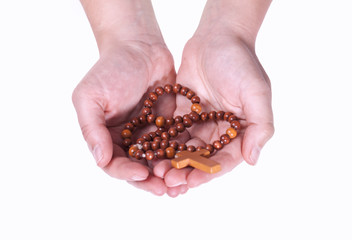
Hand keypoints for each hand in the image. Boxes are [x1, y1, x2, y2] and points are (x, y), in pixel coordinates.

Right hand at [72, 41, 187, 195]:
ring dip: (169, 174)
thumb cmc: (109, 69)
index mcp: (107, 137)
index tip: (141, 174)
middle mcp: (128, 140)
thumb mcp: (90, 96)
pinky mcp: (169, 126)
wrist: (139, 47)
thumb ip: (91, 128)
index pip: (114, 164)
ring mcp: (149, 135)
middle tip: (166, 190)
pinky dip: (182, 157)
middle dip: (151, 181)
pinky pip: (176, 145)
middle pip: (139, 168)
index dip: (126, 172)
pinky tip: (192, 164)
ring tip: (182, 185)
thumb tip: (100, 160)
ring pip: (159, 161)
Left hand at [154, 13, 273, 188]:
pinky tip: (150, 153)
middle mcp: (220, 131)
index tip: (192, 181)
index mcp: (240, 131)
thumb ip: (260, 126)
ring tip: (157, 172)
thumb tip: (253, 159)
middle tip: (169, 181)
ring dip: (172, 162)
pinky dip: (163, 144)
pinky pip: (173, 133)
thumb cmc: (241, 63)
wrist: (217, 37)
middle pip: (202, 158)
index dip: (209, 172)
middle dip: (186, 171)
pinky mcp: (183, 114)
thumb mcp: (257, 93)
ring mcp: (201, 123)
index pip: (225, 159)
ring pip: (185, 149)